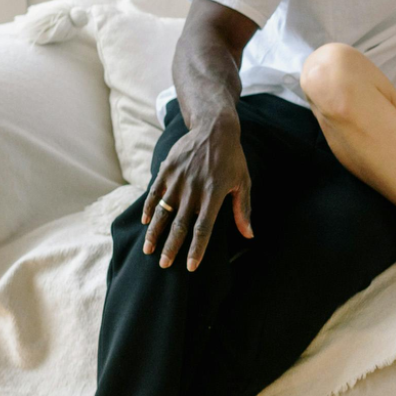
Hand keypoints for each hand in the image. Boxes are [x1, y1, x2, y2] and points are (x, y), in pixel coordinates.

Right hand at [143, 117, 251, 270]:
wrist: (214, 129)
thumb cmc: (232, 159)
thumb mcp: (243, 182)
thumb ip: (243, 210)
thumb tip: (249, 235)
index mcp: (214, 195)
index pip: (203, 229)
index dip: (197, 249)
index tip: (190, 266)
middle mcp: (194, 189)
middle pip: (180, 225)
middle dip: (171, 247)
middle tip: (164, 265)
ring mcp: (178, 179)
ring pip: (163, 212)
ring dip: (155, 233)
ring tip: (148, 250)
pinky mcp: (167, 170)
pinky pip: (155, 193)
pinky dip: (150, 209)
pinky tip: (146, 222)